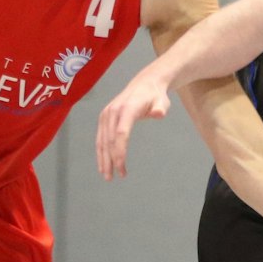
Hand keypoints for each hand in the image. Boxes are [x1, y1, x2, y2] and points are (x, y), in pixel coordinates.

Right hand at [95, 63, 175, 179]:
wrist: (145, 84)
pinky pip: (100, 138)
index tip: (121, 166)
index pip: (120, 133)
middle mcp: (113, 111)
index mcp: (126, 109)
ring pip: (101, 140)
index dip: (119, 151)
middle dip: (111, 160)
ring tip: (108, 176)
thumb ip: (160, 108)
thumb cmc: (155, 96)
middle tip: (114, 177)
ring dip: (103, 159)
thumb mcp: (162, 101)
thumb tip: (159, 113)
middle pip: (109, 140)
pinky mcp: (104, 118)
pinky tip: (104, 165)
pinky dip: (101, 152)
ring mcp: (106, 114)